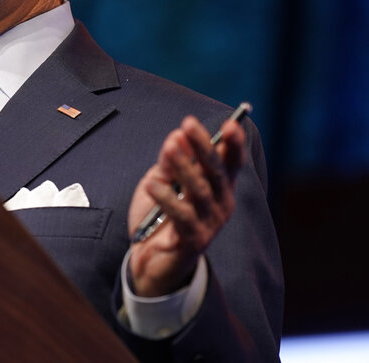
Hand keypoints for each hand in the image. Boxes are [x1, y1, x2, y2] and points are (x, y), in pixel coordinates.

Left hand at [127, 114, 245, 296]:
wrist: (150, 259)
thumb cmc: (159, 216)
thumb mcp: (162, 182)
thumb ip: (170, 161)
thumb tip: (178, 135)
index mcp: (218, 188)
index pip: (230, 162)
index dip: (233, 144)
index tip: (231, 123)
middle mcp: (221, 204)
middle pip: (215, 171)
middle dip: (203, 146)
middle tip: (189, 124)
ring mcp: (210, 223)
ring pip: (199, 190)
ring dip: (183, 167)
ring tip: (169, 147)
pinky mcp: (194, 240)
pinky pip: (181, 215)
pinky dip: (166, 198)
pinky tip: (151, 183)